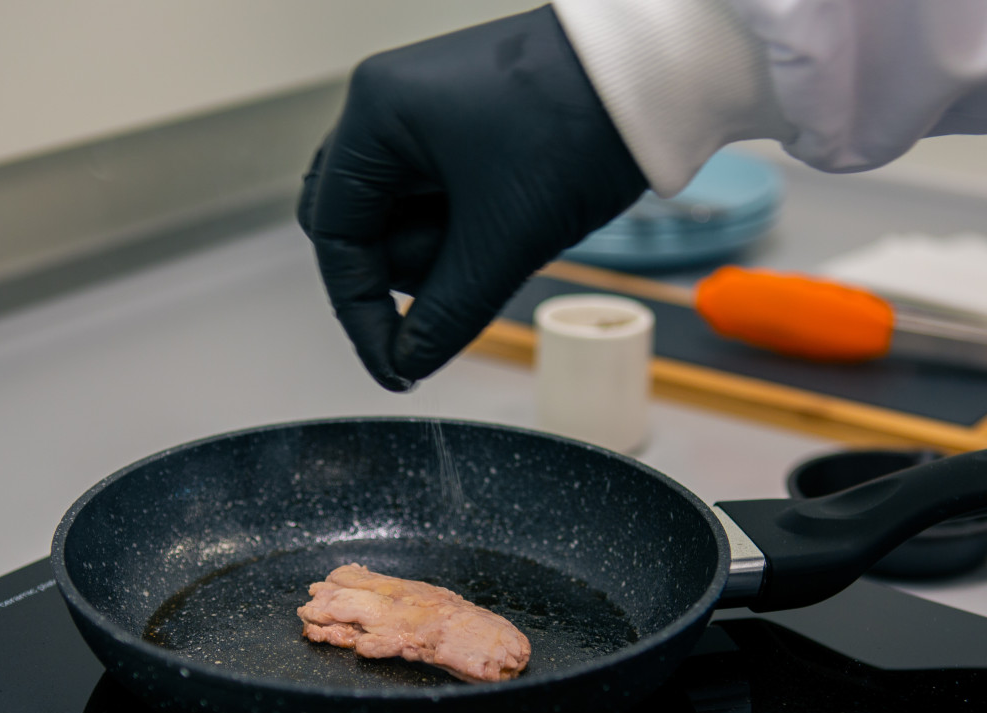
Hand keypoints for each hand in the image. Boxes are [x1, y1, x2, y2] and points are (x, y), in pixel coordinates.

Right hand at [297, 5, 646, 390]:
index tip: (393, 361)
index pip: (334, 236)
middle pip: (357, 225)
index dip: (360, 310)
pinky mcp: (459, 124)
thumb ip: (446, 313)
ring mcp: (422, 112)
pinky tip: (511, 218)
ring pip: (399, 216)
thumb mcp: (505, 240)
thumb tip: (409, 361)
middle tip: (458, 284)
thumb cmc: (579, 124)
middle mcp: (387, 105)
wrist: (652, 78)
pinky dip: (465, 226)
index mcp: (377, 114)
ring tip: (504, 231)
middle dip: (406, 268)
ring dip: (443, 247)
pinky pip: (436, 197)